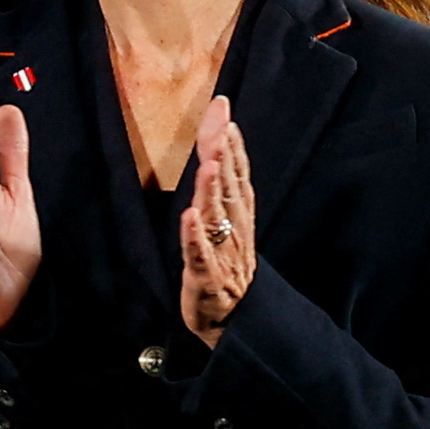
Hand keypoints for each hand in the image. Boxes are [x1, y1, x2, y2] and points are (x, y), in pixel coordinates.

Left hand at [179, 101, 260, 342]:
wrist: (235, 321)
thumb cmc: (227, 263)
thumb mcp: (228, 220)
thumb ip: (225, 180)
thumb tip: (222, 135)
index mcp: (239, 214)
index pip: (236, 171)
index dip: (230, 140)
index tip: (223, 108)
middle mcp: (234, 229)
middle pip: (227, 187)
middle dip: (222, 155)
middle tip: (219, 124)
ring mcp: (222, 254)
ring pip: (216, 217)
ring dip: (211, 191)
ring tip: (207, 164)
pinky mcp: (206, 278)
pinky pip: (200, 255)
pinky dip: (195, 237)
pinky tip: (189, 217)